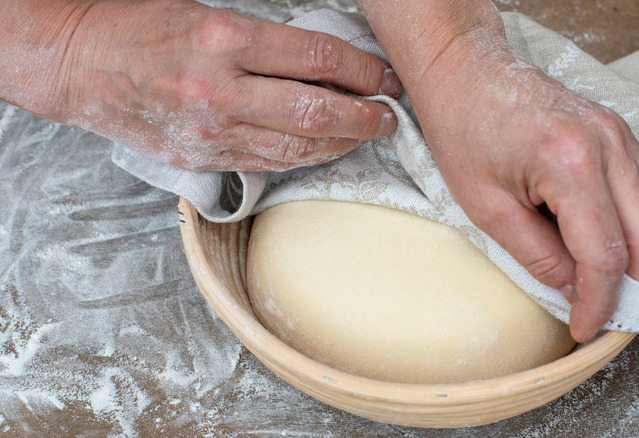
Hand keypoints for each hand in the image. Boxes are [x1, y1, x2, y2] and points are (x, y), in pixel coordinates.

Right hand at [37, 0, 400, 170]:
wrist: (81, 64)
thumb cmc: (141, 29)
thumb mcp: (209, 13)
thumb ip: (268, 43)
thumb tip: (326, 65)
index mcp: (224, 38)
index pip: (317, 58)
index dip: (362, 71)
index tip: (383, 77)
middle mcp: (220, 89)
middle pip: (317, 112)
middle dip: (364, 117)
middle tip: (388, 116)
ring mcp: (211, 131)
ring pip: (298, 147)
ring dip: (342, 143)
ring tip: (364, 134)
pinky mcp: (202, 158)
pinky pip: (268, 163)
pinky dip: (305, 157)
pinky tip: (324, 149)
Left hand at [415, 44, 638, 342]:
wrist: (466, 73)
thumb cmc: (463, 130)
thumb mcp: (485, 207)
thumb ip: (536, 254)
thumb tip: (572, 289)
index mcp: (570, 162)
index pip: (605, 254)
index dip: (599, 302)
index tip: (585, 328)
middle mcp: (609, 145)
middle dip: (632, 287)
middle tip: (604, 313)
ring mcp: (620, 135)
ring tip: (608, 284)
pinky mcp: (619, 132)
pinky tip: (614, 243)